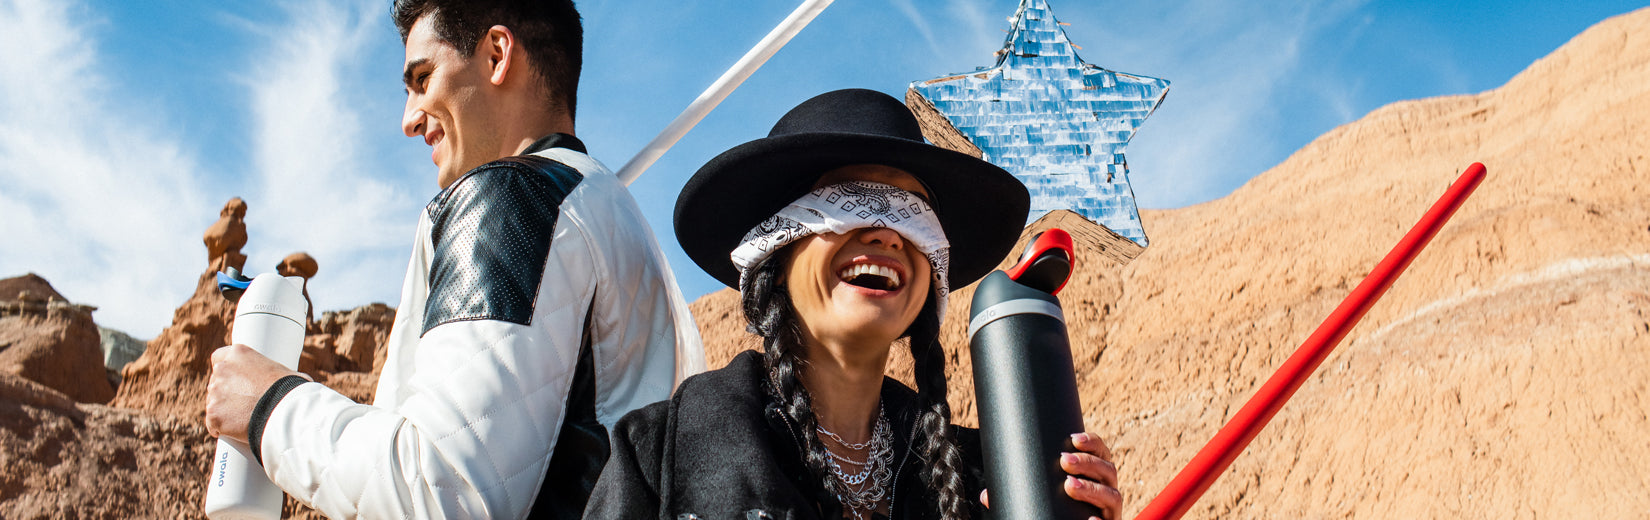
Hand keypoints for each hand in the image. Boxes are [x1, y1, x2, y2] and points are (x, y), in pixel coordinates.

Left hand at [204, 344, 308, 442]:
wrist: (285, 414)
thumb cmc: (292, 392)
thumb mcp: (288, 373)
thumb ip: (278, 374)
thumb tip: (293, 382)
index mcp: (239, 354)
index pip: (219, 356)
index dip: (227, 370)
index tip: (234, 379)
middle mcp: (222, 370)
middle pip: (217, 382)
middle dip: (227, 393)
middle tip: (245, 403)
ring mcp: (215, 393)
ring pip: (214, 403)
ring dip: (225, 410)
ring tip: (245, 419)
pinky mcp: (213, 415)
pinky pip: (213, 423)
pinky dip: (222, 428)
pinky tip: (235, 431)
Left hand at [980, 432, 1121, 519]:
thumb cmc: (1054, 512)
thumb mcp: (1039, 498)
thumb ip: (1018, 493)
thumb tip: (986, 495)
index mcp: (1095, 474)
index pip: (1100, 452)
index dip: (1092, 442)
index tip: (1073, 438)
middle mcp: (1107, 489)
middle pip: (1107, 469)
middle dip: (1087, 462)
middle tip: (1064, 460)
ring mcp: (1109, 510)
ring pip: (1112, 494)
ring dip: (1092, 488)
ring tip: (1069, 485)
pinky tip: (1091, 519)